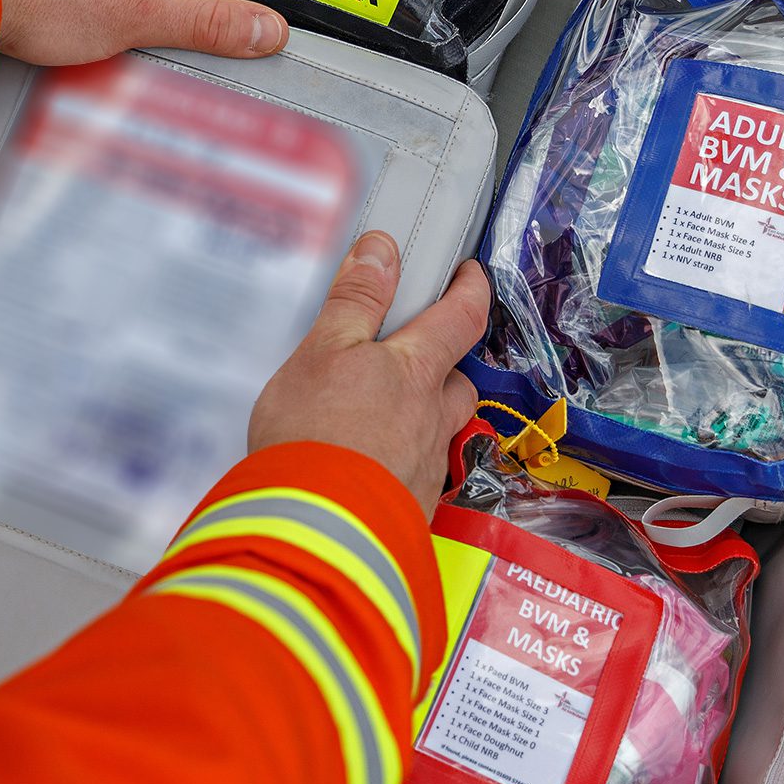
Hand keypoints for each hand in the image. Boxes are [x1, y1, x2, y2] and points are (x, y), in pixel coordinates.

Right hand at [249, 236, 491, 516]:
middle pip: (458, 380)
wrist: (312, 533)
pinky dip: (397, 463)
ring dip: (422, 417)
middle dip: (443, 363)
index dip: (470, 287)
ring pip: (438, 430)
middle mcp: (433, 418)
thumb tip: (383, 249)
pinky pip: (415, 474)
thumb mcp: (321, 352)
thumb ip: (355, 301)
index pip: (463, 316)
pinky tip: (366, 469)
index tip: (467, 272)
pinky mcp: (409, 507)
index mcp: (416, 370)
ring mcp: (425, 466)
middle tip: (411, 354)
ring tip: (380, 417)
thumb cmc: (313, 437)